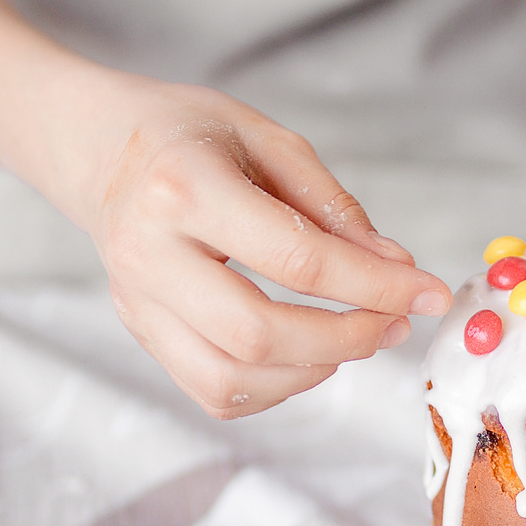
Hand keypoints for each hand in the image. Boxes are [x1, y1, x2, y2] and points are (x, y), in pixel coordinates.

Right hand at [81, 80, 451, 418]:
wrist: (96, 148)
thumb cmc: (187, 134)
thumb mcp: (267, 140)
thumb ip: (333, 208)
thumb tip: (396, 271)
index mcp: (184, 189)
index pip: (296, 260)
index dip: (375, 286)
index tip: (429, 294)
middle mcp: (149, 254)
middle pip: (257, 334)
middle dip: (346, 339)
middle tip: (394, 323)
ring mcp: (137, 302)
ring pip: (231, 379)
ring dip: (311, 371)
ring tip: (354, 337)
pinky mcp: (140, 331)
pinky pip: (212, 391)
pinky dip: (274, 387)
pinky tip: (307, 352)